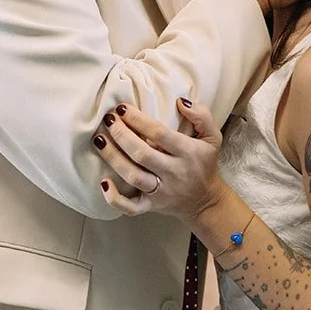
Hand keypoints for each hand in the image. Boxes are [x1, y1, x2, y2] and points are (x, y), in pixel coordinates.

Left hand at [95, 100, 222, 221]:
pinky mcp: (151, 206)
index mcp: (187, 153)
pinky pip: (131, 208)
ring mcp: (161, 192)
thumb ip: (202, 116)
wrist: (205, 200)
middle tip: (108, 120)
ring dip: (112, 158)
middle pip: (142, 154)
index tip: (122, 108)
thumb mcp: (212, 137)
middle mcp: (174, 173)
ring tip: (98, 140)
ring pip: (133, 176)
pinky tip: (103, 182)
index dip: (138, 120)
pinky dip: (115, 198)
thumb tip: (181, 101)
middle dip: (121, 135)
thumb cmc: (204, 163)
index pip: (160, 134)